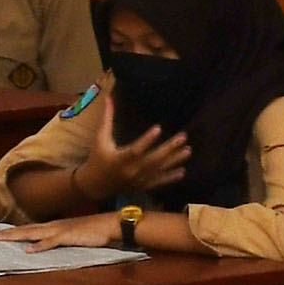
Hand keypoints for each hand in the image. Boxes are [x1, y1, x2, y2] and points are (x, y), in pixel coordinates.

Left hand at [0, 216, 127, 250]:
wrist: (111, 225)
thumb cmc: (93, 232)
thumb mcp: (72, 236)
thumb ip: (58, 241)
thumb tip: (46, 247)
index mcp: (52, 226)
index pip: (27, 229)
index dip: (10, 232)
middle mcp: (52, 226)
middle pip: (23, 230)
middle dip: (4, 234)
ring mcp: (59, 230)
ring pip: (31, 233)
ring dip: (14, 237)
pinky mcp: (69, 236)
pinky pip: (51, 242)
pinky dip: (39, 246)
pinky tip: (28, 251)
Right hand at [69, 90, 193, 202]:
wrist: (95, 185)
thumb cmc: (97, 158)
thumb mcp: (100, 139)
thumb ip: (107, 119)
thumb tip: (109, 98)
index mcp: (120, 158)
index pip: (136, 149)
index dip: (147, 140)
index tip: (159, 128)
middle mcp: (131, 170)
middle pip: (153, 159)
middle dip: (169, 148)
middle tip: (183, 137)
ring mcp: (138, 180)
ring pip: (159, 170)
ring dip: (174, 161)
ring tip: (188, 150)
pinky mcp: (142, 186)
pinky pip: (158, 182)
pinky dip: (170, 177)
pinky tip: (182, 171)